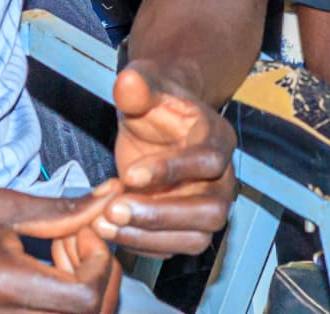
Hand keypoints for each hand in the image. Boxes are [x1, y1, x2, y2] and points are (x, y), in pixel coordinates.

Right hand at [0, 180, 120, 313]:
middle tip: (82, 239)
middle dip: (96, 280)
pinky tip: (45, 263)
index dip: (100, 265)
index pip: (83, 300)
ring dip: (77, 291)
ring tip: (63, 248)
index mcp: (2, 284)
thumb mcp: (0, 202)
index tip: (89, 232)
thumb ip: (59, 210)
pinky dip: (54, 297)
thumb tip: (106, 199)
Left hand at [103, 62, 236, 255]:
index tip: (129, 174)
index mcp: (218, 137)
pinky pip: (174, 248)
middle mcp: (223, 178)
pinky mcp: (188, 228)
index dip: (172, 170)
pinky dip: (143, 245)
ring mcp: (208, 207)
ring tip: (106, 224)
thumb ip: (138, 85)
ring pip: (196, 237)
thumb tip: (128, 82)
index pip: (209, 160)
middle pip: (211, 210)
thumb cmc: (155, 103)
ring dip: (150, 237)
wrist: (157, 121)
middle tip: (114, 209)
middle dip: (162, 214)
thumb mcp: (144, 85)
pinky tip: (111, 231)